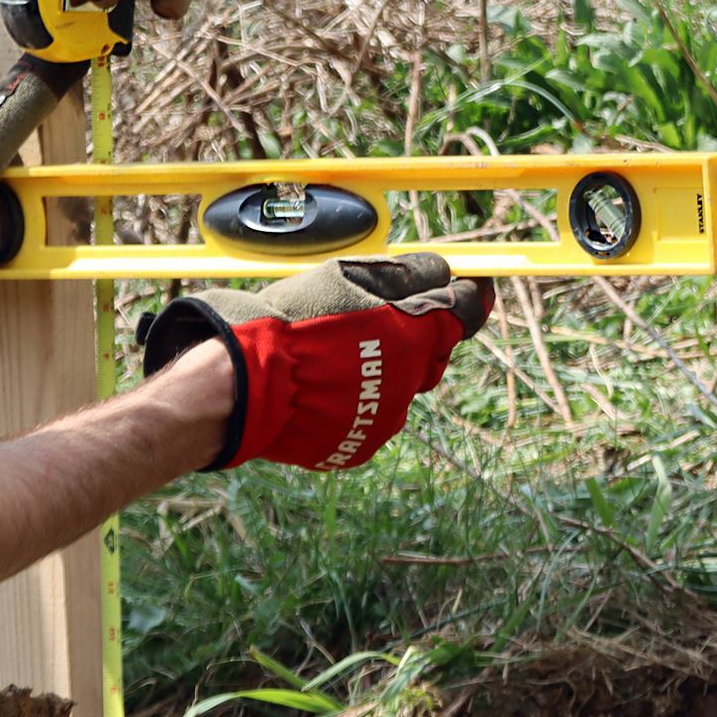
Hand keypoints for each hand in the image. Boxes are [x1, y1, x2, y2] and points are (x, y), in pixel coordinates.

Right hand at [138, 252, 488, 470]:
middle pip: (435, 350)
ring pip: (401, 384)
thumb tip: (442, 273)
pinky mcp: (362, 443)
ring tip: (335, 354)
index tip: (462, 287)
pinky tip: (325, 386)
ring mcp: (388, 416)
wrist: (249, 384)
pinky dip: (357, 399)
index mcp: (415, 333)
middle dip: (417, 332)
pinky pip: (371, 414)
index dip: (466, 295)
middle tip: (375, 318)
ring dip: (383, 367)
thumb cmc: (295, 321)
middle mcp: (411, 379)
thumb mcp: (348, 276)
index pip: (467, 310)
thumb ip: (405, 274)